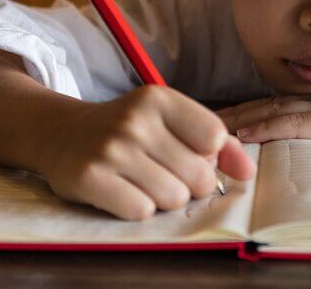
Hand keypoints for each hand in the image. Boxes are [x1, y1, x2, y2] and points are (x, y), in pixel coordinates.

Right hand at [37, 84, 255, 220]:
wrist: (62, 133)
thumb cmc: (129, 130)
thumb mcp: (171, 121)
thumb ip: (217, 143)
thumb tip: (248, 173)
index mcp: (160, 98)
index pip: (215, 137)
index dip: (209, 156)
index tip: (188, 153)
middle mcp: (136, 119)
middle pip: (198, 175)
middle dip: (188, 184)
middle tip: (162, 171)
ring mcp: (111, 148)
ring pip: (173, 197)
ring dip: (163, 198)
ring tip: (142, 181)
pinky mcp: (89, 177)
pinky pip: (141, 211)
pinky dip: (137, 209)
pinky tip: (123, 191)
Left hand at [217, 66, 310, 142]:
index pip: (286, 103)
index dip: (254, 108)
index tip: (226, 115)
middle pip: (271, 103)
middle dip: (236, 112)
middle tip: (200, 121)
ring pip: (278, 112)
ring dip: (242, 119)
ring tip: (209, 128)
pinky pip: (300, 125)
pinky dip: (269, 128)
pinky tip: (246, 134)